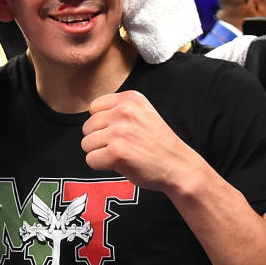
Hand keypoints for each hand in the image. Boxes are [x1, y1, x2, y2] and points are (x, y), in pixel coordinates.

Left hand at [82, 91, 202, 193]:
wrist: (178, 165)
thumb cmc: (157, 144)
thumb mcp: (142, 113)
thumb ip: (118, 110)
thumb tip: (89, 117)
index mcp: (130, 98)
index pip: (94, 108)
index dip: (102, 124)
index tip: (119, 133)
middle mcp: (124, 111)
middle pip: (87, 127)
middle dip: (99, 140)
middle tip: (121, 146)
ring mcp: (119, 131)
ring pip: (86, 144)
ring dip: (100, 153)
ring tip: (121, 154)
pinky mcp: (116, 152)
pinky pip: (91, 160)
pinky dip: (101, 166)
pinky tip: (119, 164)